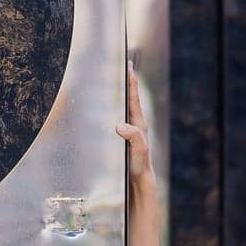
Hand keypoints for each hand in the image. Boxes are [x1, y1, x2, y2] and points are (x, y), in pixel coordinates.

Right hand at [115, 58, 152, 182]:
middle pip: (128, 97)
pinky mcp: (123, 136)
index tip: (128, 64)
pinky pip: (117, 117)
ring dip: (117, 93)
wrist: (140, 181)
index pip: (133, 97)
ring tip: (110, 79)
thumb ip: (133, 137)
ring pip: (122, 106)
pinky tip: (105, 106)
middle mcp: (135, 123)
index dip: (131, 81)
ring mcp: (129, 130)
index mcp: (139, 123)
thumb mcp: (138, 151)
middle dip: (124, 81)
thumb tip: (120, 125)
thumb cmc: (140, 165)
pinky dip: (112, 108)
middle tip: (120, 64)